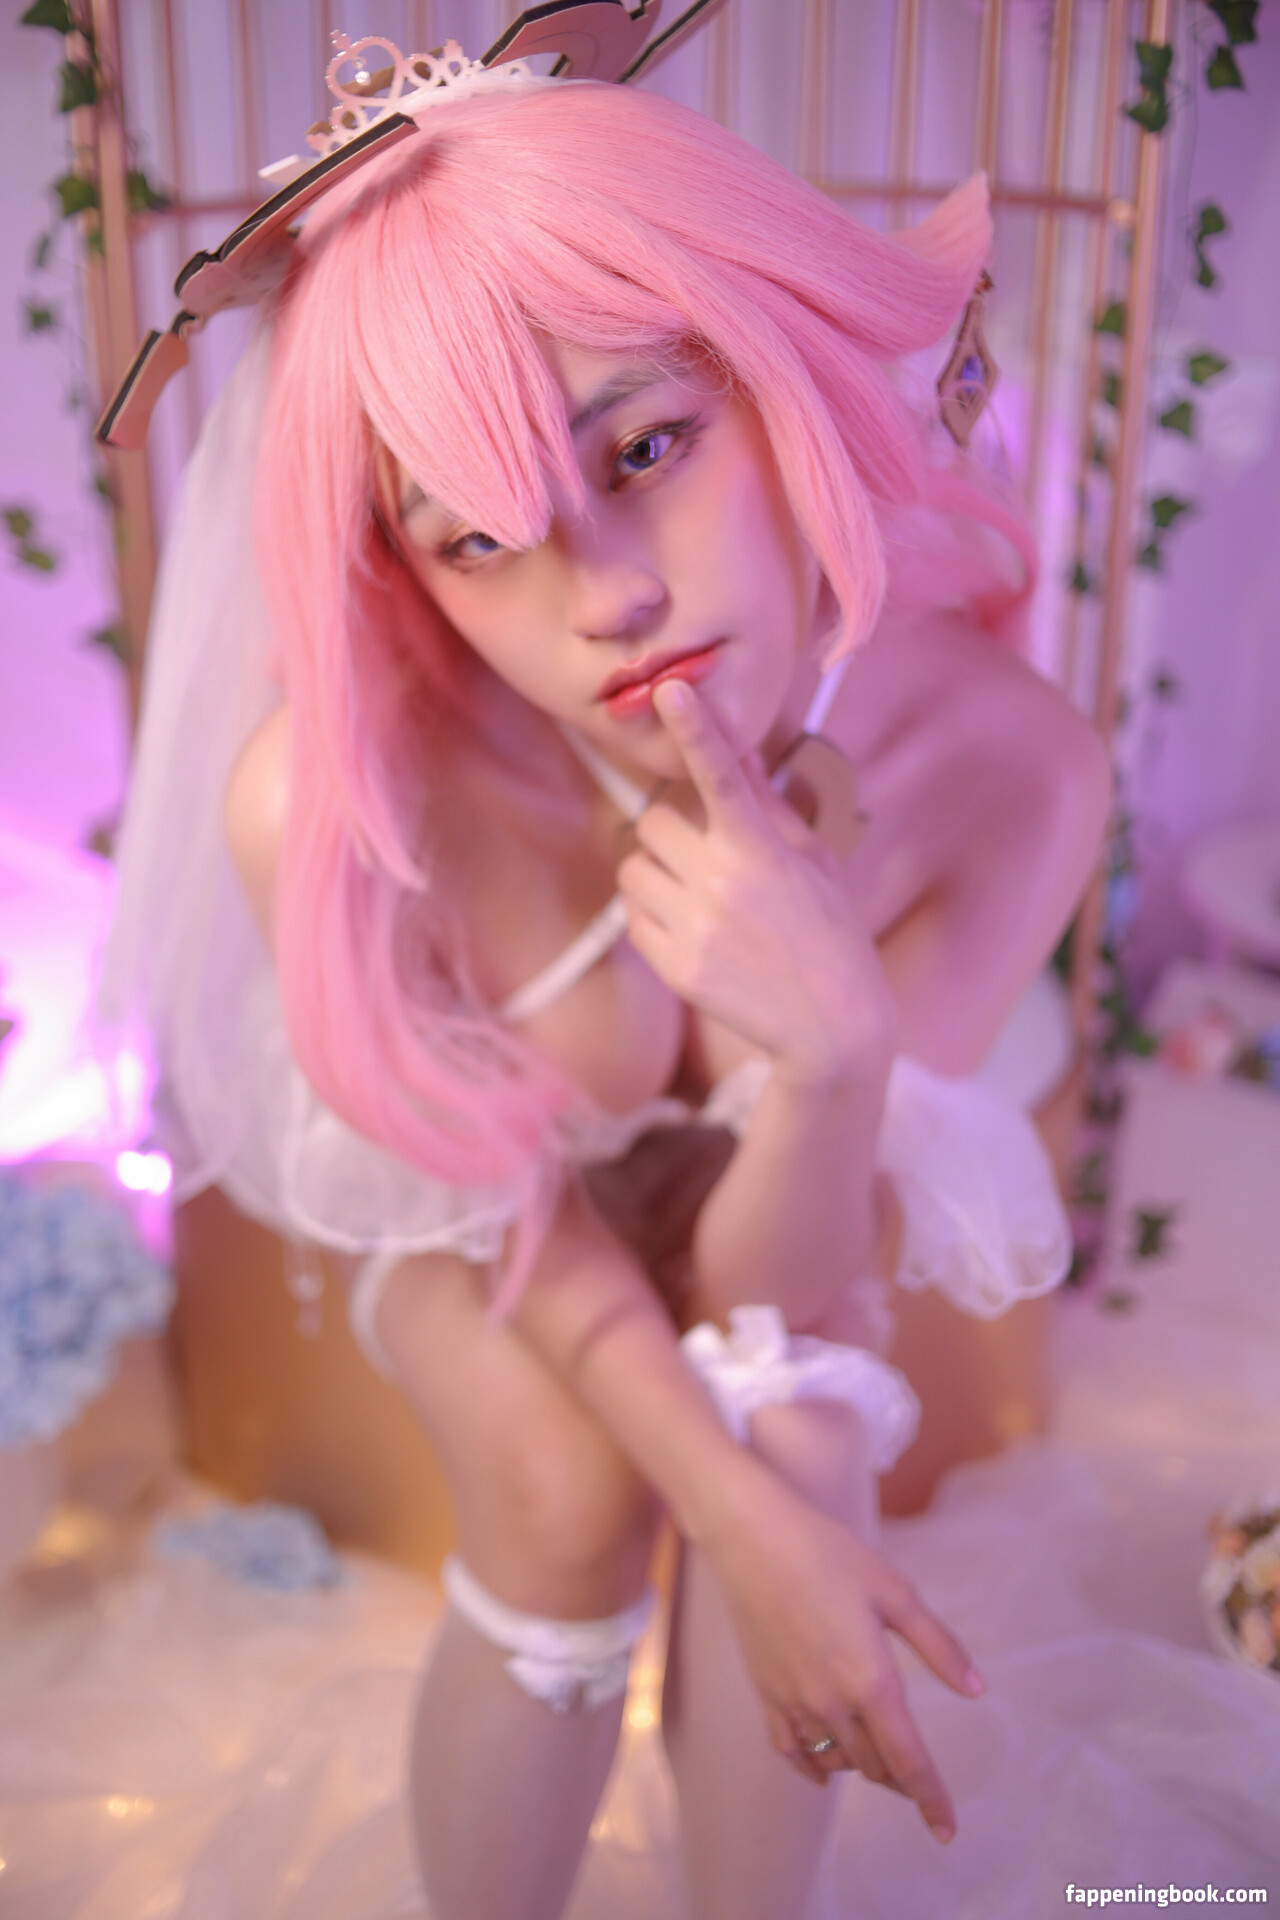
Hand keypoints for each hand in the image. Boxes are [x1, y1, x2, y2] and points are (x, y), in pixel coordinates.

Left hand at [616, 680, 896, 1084]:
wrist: (831, 1026)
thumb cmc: (829, 933)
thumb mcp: (811, 862)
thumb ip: (766, 806)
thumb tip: (738, 751)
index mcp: (762, 852)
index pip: (721, 777)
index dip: (696, 730)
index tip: (672, 690)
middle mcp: (723, 886)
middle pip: (654, 820)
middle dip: (671, 828)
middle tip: (702, 849)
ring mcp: (695, 929)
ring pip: (633, 867)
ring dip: (656, 870)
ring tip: (697, 893)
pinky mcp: (675, 968)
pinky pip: (632, 917)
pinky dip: (652, 915)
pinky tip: (693, 929)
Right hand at [707, 1469, 981, 1840]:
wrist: (752, 1537)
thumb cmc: (829, 1554)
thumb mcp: (895, 1592)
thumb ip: (938, 1646)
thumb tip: (977, 1691)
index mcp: (871, 1680)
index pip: (909, 1761)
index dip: (932, 1800)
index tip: (948, 1832)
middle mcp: (832, 1702)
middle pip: (875, 1766)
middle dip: (902, 1777)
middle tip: (919, 1774)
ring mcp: (794, 1701)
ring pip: (837, 1760)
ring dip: (864, 1765)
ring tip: (880, 1754)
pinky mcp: (765, 1692)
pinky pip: (791, 1750)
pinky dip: (813, 1765)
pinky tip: (824, 1766)